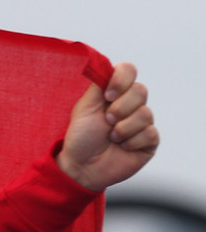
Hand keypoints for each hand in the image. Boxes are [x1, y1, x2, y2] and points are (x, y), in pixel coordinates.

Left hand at [56, 62, 157, 192]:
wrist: (82, 165)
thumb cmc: (81, 136)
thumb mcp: (85, 106)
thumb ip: (99, 86)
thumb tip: (109, 66)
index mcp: (114, 92)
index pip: (128, 70)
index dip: (121, 80)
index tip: (108, 95)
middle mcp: (130, 104)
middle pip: (141, 90)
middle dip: (120, 108)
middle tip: (106, 121)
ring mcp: (142, 122)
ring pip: (145, 114)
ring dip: (122, 128)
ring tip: (111, 137)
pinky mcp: (150, 141)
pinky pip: (150, 133)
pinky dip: (131, 141)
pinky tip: (122, 147)